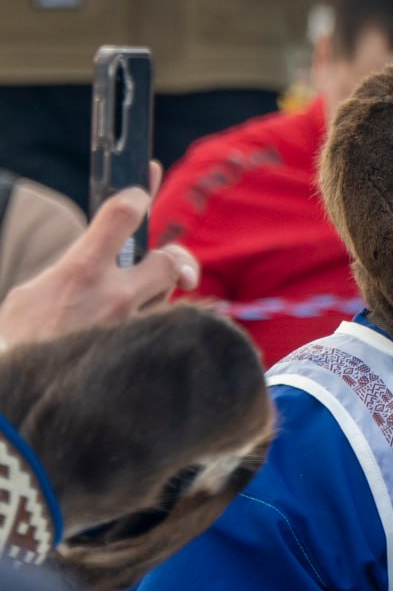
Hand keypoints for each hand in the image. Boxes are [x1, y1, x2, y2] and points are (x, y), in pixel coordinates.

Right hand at [0, 167, 198, 347]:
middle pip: (170, 261)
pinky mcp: (149, 355)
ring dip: (160, 300)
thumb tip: (100, 261)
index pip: (121, 215)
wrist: (28, 398)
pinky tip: (144, 338)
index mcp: (81, 272)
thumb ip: (73, 272)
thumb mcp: (33, 295)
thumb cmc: (23, 344)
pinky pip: (166, 333)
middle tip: (164, 265)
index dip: (139, 194)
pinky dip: (161, 330)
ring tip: (134, 311)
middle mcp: (117, 297)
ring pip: (170, 300)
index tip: (142, 191)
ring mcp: (137, 329)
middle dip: (172, 260)